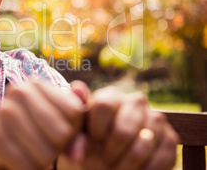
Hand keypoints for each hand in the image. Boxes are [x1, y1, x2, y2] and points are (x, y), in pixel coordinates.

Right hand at [0, 80, 84, 169]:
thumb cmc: (30, 137)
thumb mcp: (57, 130)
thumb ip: (75, 135)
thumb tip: (77, 155)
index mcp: (36, 84)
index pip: (75, 112)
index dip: (72, 131)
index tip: (55, 133)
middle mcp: (19, 91)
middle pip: (62, 133)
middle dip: (57, 149)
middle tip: (42, 147)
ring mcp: (4, 111)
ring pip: (46, 153)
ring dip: (42, 163)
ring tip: (30, 155)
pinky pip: (27, 166)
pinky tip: (19, 165)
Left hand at [63, 86, 178, 169]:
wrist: (108, 160)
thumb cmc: (89, 143)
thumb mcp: (77, 130)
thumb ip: (76, 111)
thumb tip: (77, 87)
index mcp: (111, 95)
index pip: (103, 106)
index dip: (96, 131)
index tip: (92, 142)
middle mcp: (136, 101)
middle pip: (123, 130)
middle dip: (110, 153)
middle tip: (103, 161)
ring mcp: (156, 118)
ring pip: (141, 146)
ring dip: (126, 164)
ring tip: (115, 167)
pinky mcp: (171, 138)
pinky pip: (161, 159)